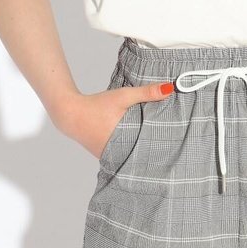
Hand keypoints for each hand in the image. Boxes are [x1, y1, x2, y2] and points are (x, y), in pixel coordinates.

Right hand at [50, 81, 174, 158]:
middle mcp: (120, 154)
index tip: (176, 150)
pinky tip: (141, 151)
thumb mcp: (123, 96)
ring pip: (133, 158)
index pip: (151, 151)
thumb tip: (170, 89)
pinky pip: (123, 157)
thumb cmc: (97, 105)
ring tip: (161, 154)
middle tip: (173, 152)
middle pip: (143, 156)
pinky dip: (131, 153)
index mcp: (127, 142)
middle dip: (155, 154)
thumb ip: (146, 93)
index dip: (163, 151)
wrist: (71, 115)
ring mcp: (112, 158)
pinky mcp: (107, 157)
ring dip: (143, 155)